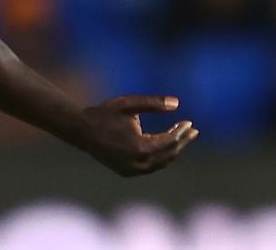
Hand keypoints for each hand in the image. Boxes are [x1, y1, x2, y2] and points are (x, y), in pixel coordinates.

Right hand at [76, 95, 198, 176]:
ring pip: (161, 163)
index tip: (189, 122)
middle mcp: (137, 163)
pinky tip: (167, 146)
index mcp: (139, 147)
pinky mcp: (127, 172)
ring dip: (173, 151)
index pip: (169, 142)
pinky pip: (151, 167)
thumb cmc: (106, 114)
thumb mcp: (130, 104)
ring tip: (184, 138)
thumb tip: (177, 103)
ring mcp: (131, 170)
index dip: (181, 132)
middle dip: (182, 142)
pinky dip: (161, 158)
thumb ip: (153, 103)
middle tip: (193, 131)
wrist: (81, 131)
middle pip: (168, 154)